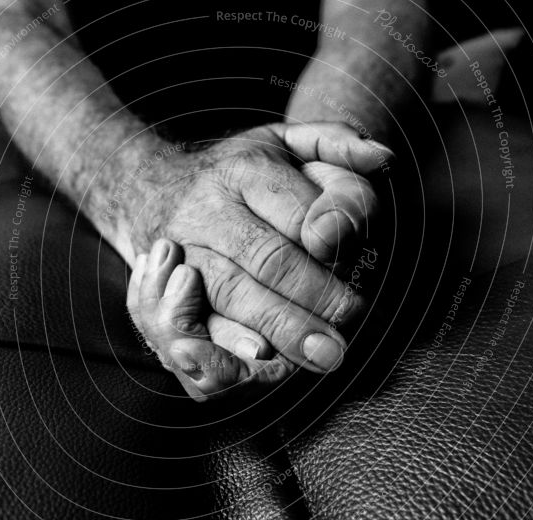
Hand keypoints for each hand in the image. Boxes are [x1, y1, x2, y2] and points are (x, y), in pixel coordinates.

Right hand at [120, 123, 391, 391]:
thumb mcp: (283, 144)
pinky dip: (224, 349)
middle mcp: (207, 212)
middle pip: (264, 258)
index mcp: (243, 172)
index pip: (296, 208)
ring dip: (277, 328)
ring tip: (319, 355)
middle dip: (311, 297)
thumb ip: (335, 146)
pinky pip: (189, 327)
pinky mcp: (164, 292)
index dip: (331, 240)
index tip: (357, 266)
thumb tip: (381, 157)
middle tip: (350, 327)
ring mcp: (181, 255)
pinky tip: (262, 362)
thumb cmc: (236, 176)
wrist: (151, 191)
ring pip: (228, 296)